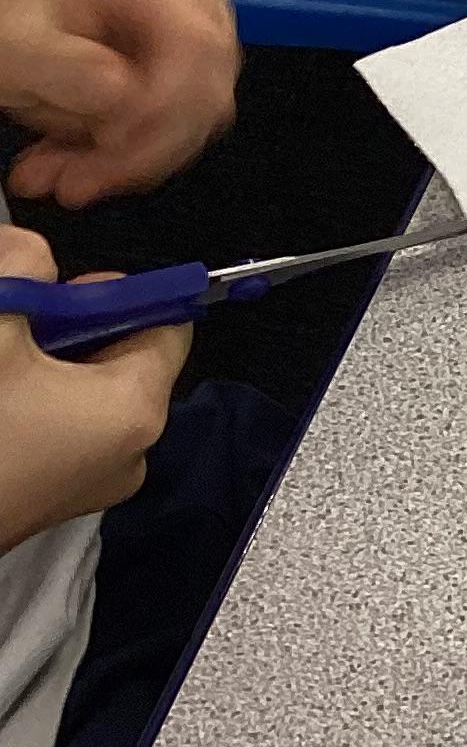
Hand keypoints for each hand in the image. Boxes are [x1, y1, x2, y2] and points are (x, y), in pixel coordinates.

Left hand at [0, 0, 238, 208]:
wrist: (18, 20)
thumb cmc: (14, 22)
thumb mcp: (16, 43)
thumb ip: (66, 67)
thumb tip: (125, 95)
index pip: (197, 43)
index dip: (166, 104)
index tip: (112, 141)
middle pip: (207, 87)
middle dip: (143, 151)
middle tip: (77, 181)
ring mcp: (202, 29)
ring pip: (202, 119)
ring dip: (137, 162)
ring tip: (70, 176)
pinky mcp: (200, 67)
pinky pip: (191, 128)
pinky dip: (141, 159)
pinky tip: (92, 163)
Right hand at [0, 229, 187, 554]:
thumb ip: (24, 266)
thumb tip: (30, 252)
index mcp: (136, 408)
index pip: (170, 327)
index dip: (124, 294)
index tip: (65, 291)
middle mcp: (132, 451)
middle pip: (127, 356)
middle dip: (75, 326)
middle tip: (21, 321)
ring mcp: (94, 480)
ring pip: (90, 390)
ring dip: (49, 361)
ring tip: (5, 357)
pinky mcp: (57, 494)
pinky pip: (67, 424)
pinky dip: (37, 397)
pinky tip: (2, 391)